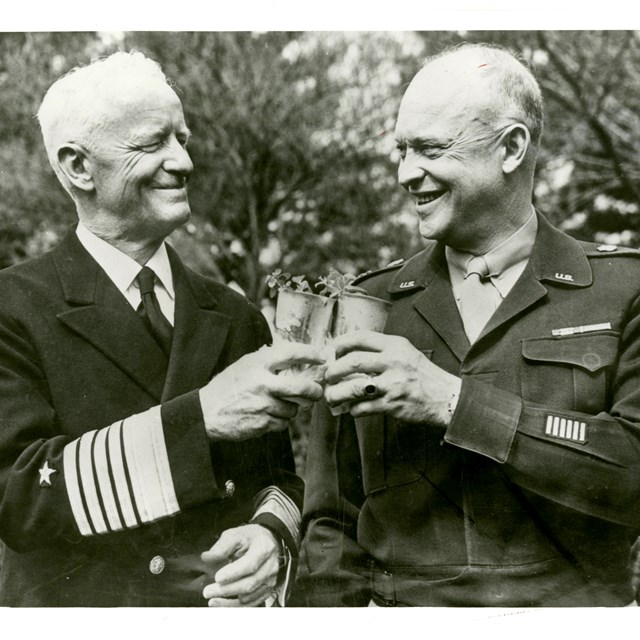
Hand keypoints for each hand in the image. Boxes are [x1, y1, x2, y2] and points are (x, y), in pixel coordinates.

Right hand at [200, 342, 324, 440]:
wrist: (207, 412)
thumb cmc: (228, 386)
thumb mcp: (245, 365)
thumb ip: (267, 361)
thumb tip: (296, 357)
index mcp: (258, 364)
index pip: (290, 353)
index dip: (309, 354)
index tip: (320, 357)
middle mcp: (262, 383)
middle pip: (301, 387)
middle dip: (314, 390)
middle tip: (317, 391)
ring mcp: (263, 405)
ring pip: (293, 409)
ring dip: (291, 408)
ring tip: (279, 405)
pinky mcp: (262, 423)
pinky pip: (283, 424)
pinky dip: (280, 421)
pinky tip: (269, 415)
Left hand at [201, 524, 281, 606]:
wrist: (267, 542)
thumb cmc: (250, 537)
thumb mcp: (236, 534)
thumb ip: (222, 546)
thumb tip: (207, 557)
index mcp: (264, 548)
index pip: (250, 564)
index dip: (234, 573)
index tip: (218, 578)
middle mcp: (270, 566)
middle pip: (249, 583)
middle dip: (227, 590)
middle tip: (208, 591)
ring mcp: (270, 580)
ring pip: (249, 597)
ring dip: (229, 601)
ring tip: (211, 598)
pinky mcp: (266, 590)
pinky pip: (250, 604)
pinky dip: (234, 606)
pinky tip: (220, 603)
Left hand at [324, 330, 460, 425]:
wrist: (446, 397)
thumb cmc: (423, 375)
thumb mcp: (406, 352)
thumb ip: (382, 350)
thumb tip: (350, 354)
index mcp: (395, 345)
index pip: (360, 337)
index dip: (340, 344)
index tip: (332, 352)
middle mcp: (393, 362)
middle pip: (351, 362)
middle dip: (332, 370)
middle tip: (327, 376)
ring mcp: (392, 384)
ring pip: (353, 387)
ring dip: (336, 393)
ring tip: (331, 397)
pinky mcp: (392, 404)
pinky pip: (362, 407)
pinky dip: (353, 409)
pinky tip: (353, 408)